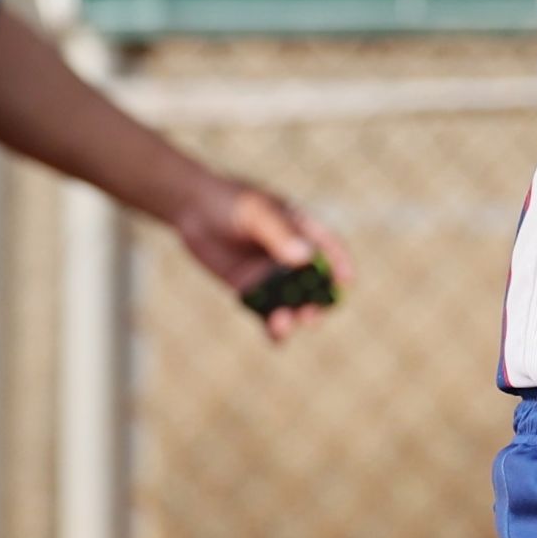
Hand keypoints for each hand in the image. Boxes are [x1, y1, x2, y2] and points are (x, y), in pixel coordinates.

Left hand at [172, 170, 353, 342]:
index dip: (341, 265)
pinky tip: (275, 335)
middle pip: (315, 284)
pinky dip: (273, 326)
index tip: (344, 283)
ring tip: (281, 323)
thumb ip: (279, 234)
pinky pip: (266, 311)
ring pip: (292, 302)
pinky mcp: (251, 288)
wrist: (192, 207)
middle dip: (317, 302)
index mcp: (303, 230)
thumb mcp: (255, 213)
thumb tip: (306, 258)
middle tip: (310, 316)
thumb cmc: (229, 201)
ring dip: (294, 316)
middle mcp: (292, 255)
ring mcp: (272, 274)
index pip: (330, 248)